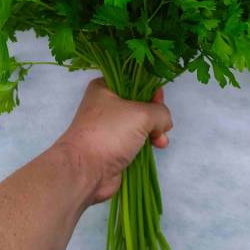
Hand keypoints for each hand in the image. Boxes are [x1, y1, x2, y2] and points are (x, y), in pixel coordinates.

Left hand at [56, 78, 172, 202]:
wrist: (86, 170)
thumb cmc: (109, 133)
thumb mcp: (142, 113)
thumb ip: (160, 112)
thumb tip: (164, 123)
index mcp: (105, 88)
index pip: (133, 80)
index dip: (150, 88)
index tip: (161, 99)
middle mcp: (106, 105)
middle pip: (140, 103)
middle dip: (155, 114)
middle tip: (163, 123)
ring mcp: (109, 127)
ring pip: (140, 123)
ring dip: (155, 130)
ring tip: (161, 140)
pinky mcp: (114, 146)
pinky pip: (137, 139)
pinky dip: (148, 142)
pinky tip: (157, 146)